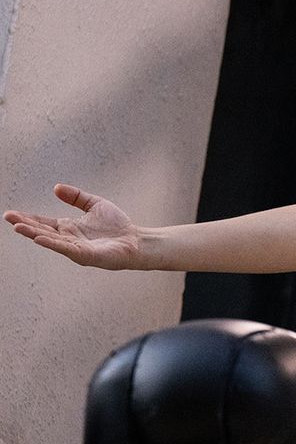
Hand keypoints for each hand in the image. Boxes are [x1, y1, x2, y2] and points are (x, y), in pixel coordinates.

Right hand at [3, 184, 141, 269]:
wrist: (135, 240)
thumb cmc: (117, 226)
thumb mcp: (94, 204)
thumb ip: (76, 196)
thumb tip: (56, 188)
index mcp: (68, 227)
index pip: (43, 222)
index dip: (28, 218)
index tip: (11, 213)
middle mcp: (68, 238)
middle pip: (42, 231)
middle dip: (25, 224)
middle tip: (8, 217)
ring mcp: (75, 248)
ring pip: (51, 240)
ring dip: (34, 234)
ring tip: (18, 227)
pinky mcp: (85, 255)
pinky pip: (66, 249)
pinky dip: (53, 243)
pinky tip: (40, 238)